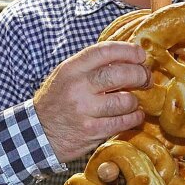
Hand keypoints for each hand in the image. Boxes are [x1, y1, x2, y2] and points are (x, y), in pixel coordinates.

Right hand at [34, 41, 148, 162]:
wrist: (38, 134)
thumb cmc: (57, 101)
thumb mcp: (66, 76)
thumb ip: (91, 66)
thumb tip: (126, 58)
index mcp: (71, 69)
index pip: (104, 51)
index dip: (128, 51)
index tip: (141, 55)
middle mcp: (77, 87)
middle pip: (119, 74)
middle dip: (140, 75)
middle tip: (146, 78)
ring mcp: (85, 110)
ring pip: (125, 101)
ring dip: (136, 100)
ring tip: (136, 100)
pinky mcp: (92, 131)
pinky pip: (123, 122)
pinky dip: (135, 117)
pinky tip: (135, 115)